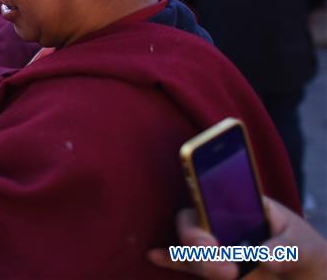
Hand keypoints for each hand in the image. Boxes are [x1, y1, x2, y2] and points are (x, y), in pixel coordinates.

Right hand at [148, 197, 326, 279]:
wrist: (309, 279)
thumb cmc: (305, 254)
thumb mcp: (307, 248)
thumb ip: (289, 249)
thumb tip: (267, 257)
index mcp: (244, 204)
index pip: (214, 192)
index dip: (202, 200)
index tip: (213, 228)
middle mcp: (223, 221)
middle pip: (194, 220)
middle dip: (198, 239)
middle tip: (227, 265)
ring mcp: (217, 244)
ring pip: (190, 245)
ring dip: (197, 259)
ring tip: (227, 274)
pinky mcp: (213, 266)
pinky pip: (186, 261)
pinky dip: (170, 258)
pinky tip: (154, 255)